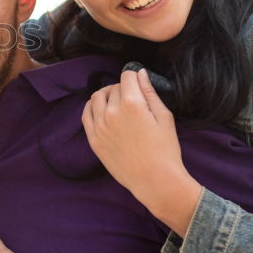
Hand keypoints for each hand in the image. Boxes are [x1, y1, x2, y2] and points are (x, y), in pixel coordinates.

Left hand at [81, 69, 201, 235]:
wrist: (154, 180)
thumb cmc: (165, 150)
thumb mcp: (164, 117)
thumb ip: (150, 92)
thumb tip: (139, 73)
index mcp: (132, 104)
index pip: (127, 77)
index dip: (134, 77)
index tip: (138, 83)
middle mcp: (112, 112)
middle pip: (113, 88)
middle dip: (123, 88)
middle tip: (132, 98)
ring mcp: (100, 126)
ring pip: (96, 98)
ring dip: (106, 95)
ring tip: (116, 102)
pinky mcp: (93, 140)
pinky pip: (86, 114)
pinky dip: (92, 107)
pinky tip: (100, 109)